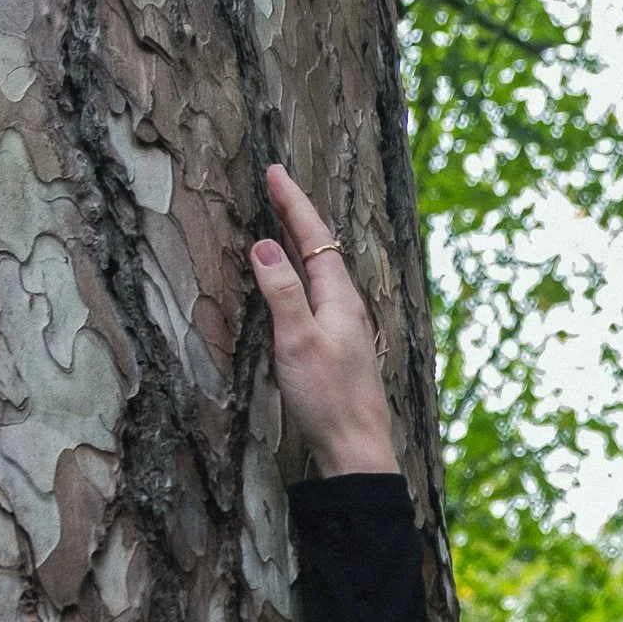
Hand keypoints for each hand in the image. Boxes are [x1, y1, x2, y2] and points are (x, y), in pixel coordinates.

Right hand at [251, 163, 398, 476]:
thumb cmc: (328, 398)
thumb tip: (265, 245)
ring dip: (300, 245)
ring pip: (320, 273)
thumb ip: (282, 291)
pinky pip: (318, 296)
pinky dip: (302, 276)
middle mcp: (346, 307)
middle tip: (276, 187)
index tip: (274, 171)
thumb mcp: (298, 340)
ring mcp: (344, 329)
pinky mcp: (338, 349)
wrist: (357, 450)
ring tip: (284, 222)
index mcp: (340, 297)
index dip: (292, 203)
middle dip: (297, 215)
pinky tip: (298, 286)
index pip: (313, 236)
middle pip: (320, 249)